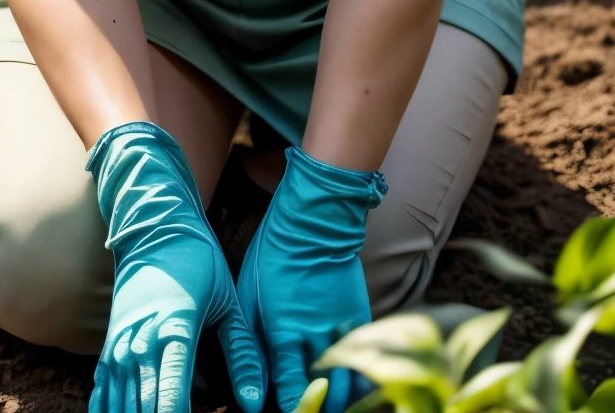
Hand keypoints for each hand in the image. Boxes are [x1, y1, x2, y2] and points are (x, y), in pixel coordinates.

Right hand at [86, 121, 264, 412]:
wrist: (154, 225)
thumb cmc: (198, 262)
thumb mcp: (229, 303)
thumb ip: (243, 356)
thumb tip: (255, 405)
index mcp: (175, 330)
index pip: (172, 396)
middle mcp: (141, 341)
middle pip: (144, 407)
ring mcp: (120, 344)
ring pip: (120, 404)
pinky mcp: (110, 344)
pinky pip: (102, 390)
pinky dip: (110, 409)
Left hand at [236, 147, 386, 412]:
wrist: (313, 220)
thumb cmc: (273, 255)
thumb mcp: (248, 296)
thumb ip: (253, 344)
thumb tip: (252, 385)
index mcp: (284, 333)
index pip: (292, 391)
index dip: (292, 409)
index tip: (290, 412)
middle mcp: (316, 337)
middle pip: (323, 394)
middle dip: (317, 409)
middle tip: (309, 410)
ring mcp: (342, 328)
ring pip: (348, 385)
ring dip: (339, 402)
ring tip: (328, 405)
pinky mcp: (360, 317)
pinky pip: (365, 361)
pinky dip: (359, 382)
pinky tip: (350, 391)